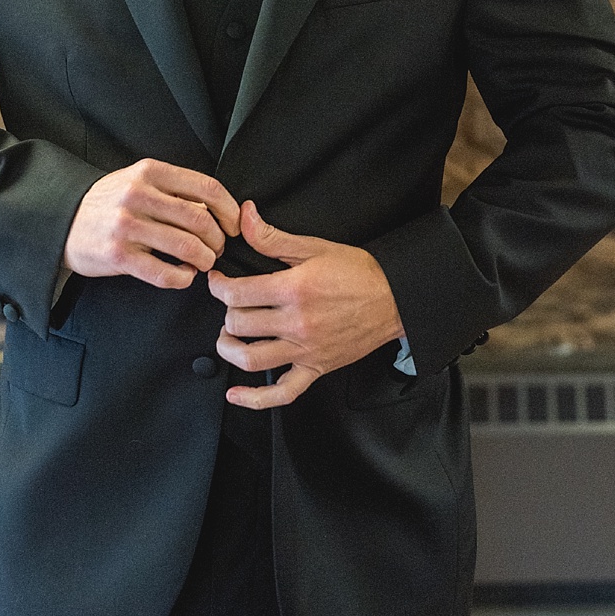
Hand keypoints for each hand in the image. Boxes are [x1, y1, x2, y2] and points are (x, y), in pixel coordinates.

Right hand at [64, 159, 237, 289]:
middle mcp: (138, 195)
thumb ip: (175, 189)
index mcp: (150, 172)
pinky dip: (183, 278)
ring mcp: (127, 226)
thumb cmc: (111, 202)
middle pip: (201, 220)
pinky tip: (183, 275)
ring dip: (204, 260)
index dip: (230, 210)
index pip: (208, 188)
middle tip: (217, 248)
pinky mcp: (117, 256)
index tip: (234, 226)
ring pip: (187, 247)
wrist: (60, 221)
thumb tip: (220, 210)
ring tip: (202, 263)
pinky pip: (165, 273)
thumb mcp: (139, 181)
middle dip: (218, 239)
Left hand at [206, 201, 405, 408]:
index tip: (218, 281)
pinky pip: (282, 394)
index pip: (237, 293)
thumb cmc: (360, 272)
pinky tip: (237, 393)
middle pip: (239, 324)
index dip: (218, 286)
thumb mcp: (315, 247)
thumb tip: (245, 217)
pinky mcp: (316, 368)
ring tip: (230, 336)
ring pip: (250, 358)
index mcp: (295, 289)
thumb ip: (273, 237)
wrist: (396, 298)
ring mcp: (306, 349)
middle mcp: (298, 322)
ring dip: (230, 348)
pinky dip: (255, 398)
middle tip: (233, 304)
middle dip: (227, 312)